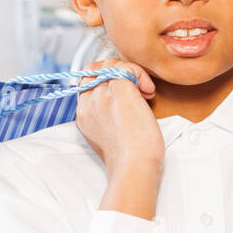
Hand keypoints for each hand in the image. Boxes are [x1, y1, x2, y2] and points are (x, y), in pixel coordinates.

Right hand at [75, 59, 163, 219]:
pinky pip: (127, 68)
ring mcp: (102, 95)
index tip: (128, 93)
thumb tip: (123, 102)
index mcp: (83, 114)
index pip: (88, 81)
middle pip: (97, 69)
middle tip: (138, 89)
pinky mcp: (120, 91)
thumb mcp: (110, 135)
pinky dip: (140, 74)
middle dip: (118, 71)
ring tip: (145, 91)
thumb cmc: (129, 159)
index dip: (107, 79)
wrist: (133, 167)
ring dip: (131, 72)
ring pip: (111, 64)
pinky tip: (148, 91)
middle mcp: (88, 102)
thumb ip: (108, 116)